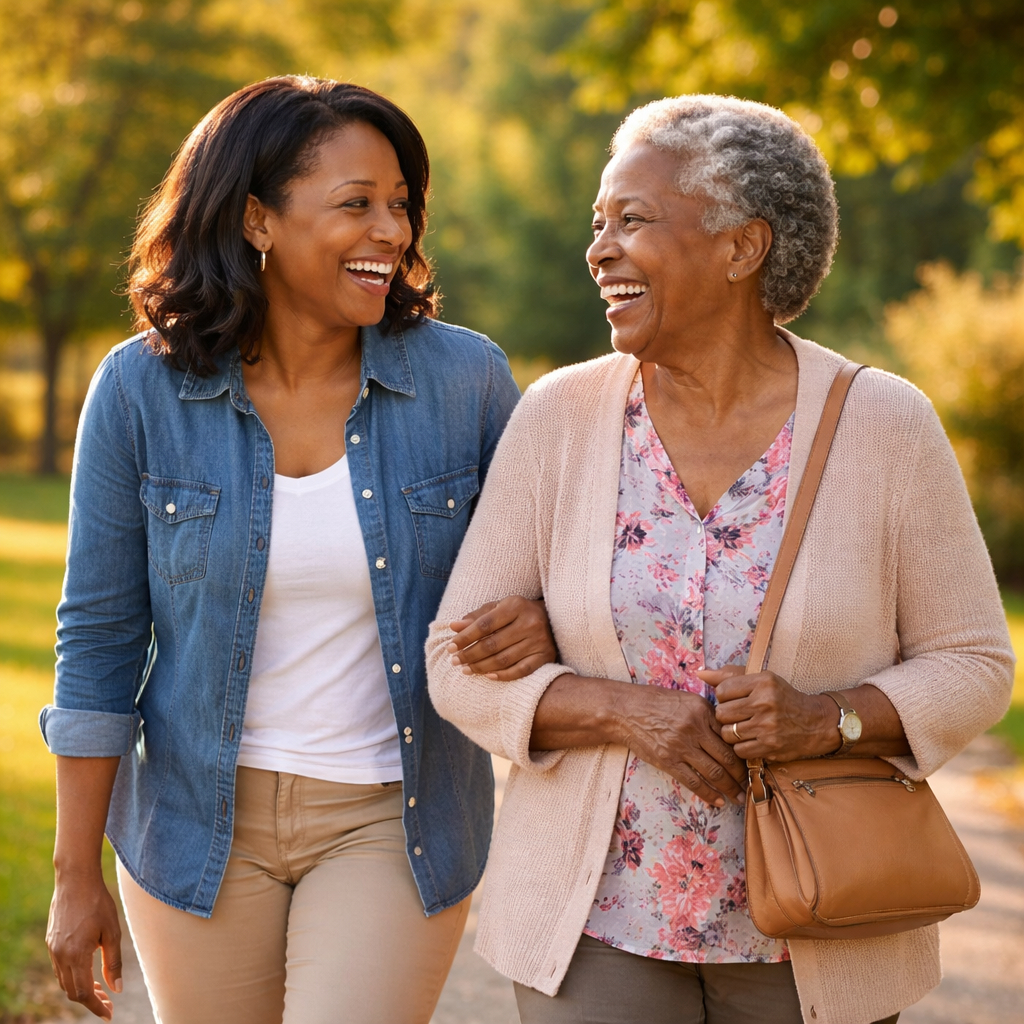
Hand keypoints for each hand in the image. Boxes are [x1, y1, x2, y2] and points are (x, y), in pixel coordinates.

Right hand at [47, 872, 122, 1019]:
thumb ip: (113, 962)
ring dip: (80, 988)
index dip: (96, 1006)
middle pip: (72, 990)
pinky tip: (87, 969)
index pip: (83, 993)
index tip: (109, 1014)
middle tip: (108, 1002)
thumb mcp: (112, 932)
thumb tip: (117, 989)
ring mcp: (53, 949)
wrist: (75, 880)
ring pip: (64, 980)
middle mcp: (60, 955)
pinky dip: (73, 975)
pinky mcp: (51, 941)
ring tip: (100, 988)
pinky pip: (60, 967)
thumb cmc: (98, 903)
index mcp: (76, 955)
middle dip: (90, 1000)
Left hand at [447, 596, 556, 679]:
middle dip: (470, 654)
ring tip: (465, 670)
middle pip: (492, 644)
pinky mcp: (545, 656)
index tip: (450, 646)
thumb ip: (477, 617)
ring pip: (504, 659)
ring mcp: (539, 641)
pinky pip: (521, 670)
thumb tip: (453, 627)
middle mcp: (529, 622)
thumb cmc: (518, 612)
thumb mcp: (498, 608)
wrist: (552, 618)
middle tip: (454, 661)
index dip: (465, 637)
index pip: (484, 624)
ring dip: (481, 667)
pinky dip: (503, 675)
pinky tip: (488, 676)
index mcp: (515, 605)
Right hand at [612, 685, 746, 806]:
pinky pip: (694, 782)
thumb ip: (707, 714)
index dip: (744, 751)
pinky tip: (718, 801)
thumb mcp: (685, 699)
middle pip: (727, 757)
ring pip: (714, 772)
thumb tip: (728, 733)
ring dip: (730, 788)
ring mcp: (680, 746)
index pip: (730, 735)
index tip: (752, 762)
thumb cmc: (655, 702)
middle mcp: (694, 728)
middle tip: (751, 785)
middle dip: (742, 775)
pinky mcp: (668, 761)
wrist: (624, 710)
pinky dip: (709, 794)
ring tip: (739, 798)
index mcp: (702, 710)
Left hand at [700, 665, 835, 761]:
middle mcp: (764, 703)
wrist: (815, 722)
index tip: (734, 699)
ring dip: (732, 732)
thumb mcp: (761, 679)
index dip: (724, 697)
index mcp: (762, 682)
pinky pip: (739, 750)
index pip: (722, 690)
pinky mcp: (770, 746)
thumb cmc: (782, 698)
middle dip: (726, 716)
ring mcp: (767, 726)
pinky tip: (751, 739)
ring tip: (743, 727)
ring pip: (727, 733)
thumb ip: (729, 676)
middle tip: (737, 715)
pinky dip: (741, 746)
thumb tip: (699, 673)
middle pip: (721, 713)